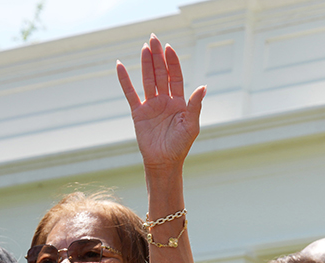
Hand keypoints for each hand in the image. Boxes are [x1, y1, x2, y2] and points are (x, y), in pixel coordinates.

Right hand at [116, 35, 205, 171]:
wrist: (164, 162)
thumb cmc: (181, 146)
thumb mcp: (191, 125)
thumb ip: (195, 105)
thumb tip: (203, 87)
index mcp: (180, 102)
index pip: (175, 77)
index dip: (173, 63)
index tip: (169, 47)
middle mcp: (165, 101)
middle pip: (160, 74)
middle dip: (158, 56)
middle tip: (154, 38)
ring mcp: (151, 105)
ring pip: (147, 80)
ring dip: (146, 64)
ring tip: (144, 47)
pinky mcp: (138, 113)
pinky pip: (130, 93)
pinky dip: (124, 80)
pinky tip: (120, 65)